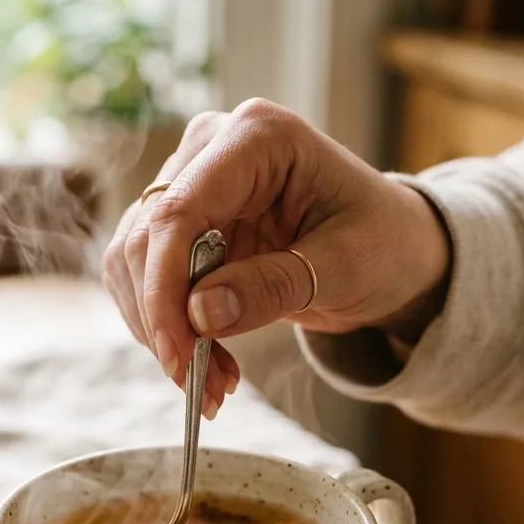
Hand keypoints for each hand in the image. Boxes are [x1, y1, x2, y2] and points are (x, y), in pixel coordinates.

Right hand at [102, 98, 450, 416]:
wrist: (389, 250)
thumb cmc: (382, 243)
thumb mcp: (344, 269)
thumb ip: (273, 287)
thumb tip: (199, 314)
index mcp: (257, 136)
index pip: (179, 211)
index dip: (165, 288)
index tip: (177, 354)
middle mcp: (211, 149)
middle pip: (144, 238)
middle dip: (163, 321)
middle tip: (199, 386)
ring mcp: (191, 184)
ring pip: (133, 264)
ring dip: (163, 333)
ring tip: (212, 383)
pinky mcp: (183, 227)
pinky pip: (148, 282)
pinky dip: (169, 331)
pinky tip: (208, 362)